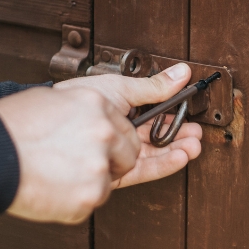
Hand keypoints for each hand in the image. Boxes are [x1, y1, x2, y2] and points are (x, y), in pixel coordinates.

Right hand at [0, 86, 138, 223]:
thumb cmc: (9, 127)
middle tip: (79, 164)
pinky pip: (92, 201)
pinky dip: (74, 200)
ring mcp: (99, 166)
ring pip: (110, 181)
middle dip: (112, 163)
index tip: (105, 148)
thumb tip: (95, 116)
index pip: (126, 127)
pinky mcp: (90, 196)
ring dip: (91, 182)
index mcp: (96, 103)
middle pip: (130, 155)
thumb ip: (83, 109)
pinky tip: (51, 187)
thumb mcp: (51, 99)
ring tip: (57, 174)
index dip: (114, 141)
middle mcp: (104, 132)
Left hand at [56, 63, 203, 187]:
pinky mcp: (114, 174)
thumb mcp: (120, 88)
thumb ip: (153, 88)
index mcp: (123, 115)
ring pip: (153, 156)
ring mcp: (117, 156)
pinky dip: (163, 164)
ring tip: (192, 147)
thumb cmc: (76, 98)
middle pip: (157, 140)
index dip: (175, 121)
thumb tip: (183, 73)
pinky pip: (143, 170)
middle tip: (196, 135)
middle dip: (179, 137)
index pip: (155, 120)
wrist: (53, 119)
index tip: (192, 120)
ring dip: (175, 151)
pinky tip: (179, 157)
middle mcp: (120, 136)